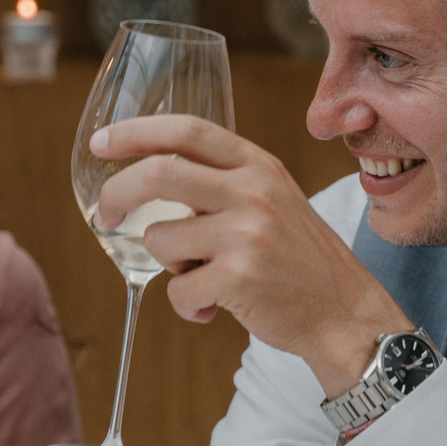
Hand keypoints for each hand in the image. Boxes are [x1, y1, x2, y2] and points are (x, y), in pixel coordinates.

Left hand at [91, 115, 411, 395]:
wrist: (345, 314)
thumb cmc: (300, 262)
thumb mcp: (275, 201)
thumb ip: (225, 183)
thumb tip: (150, 181)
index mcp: (259, 166)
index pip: (187, 130)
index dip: (135, 132)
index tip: (100, 142)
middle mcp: (252, 192)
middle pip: (158, 173)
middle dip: (117, 194)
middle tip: (107, 216)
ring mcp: (246, 234)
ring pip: (160, 240)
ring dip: (168, 265)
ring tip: (203, 277)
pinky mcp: (239, 278)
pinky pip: (178, 291)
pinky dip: (187, 306)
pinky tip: (216, 309)